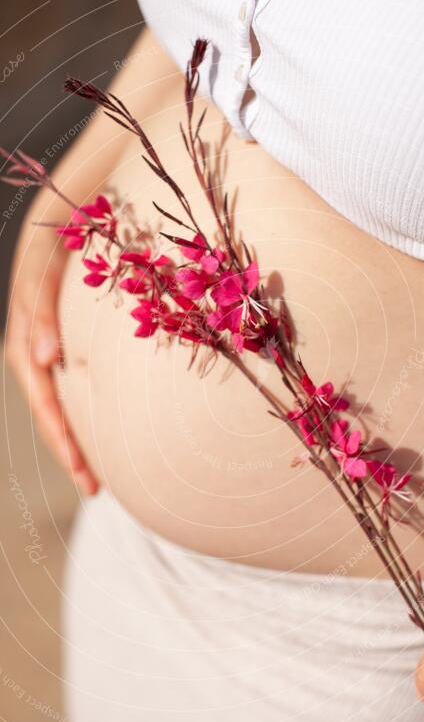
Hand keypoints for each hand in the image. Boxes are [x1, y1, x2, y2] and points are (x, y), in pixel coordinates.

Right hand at [6, 219, 98, 494]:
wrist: (56, 233)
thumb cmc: (50, 254)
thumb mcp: (42, 277)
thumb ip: (41, 314)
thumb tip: (45, 360)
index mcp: (25, 348)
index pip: (46, 407)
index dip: (64, 441)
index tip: (84, 470)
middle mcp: (34, 359)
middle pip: (51, 418)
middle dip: (71, 454)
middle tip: (94, 488)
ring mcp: (47, 358)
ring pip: (60, 411)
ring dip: (77, 442)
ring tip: (97, 476)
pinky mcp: (61, 352)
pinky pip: (69, 393)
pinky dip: (82, 417)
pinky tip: (99, 434)